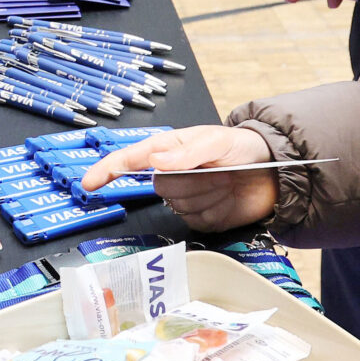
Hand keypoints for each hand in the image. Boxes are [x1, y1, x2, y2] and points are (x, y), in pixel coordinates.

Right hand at [81, 124, 277, 232]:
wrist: (271, 172)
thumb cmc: (241, 147)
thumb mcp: (216, 140)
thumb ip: (186, 152)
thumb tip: (154, 160)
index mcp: (169, 148)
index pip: (129, 159)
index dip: (106, 170)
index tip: (88, 182)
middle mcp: (172, 173)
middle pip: (161, 187)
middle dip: (188, 182)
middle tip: (214, 170)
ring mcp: (185, 196)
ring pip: (179, 205)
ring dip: (205, 195)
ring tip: (224, 182)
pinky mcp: (200, 217)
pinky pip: (196, 220)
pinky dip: (214, 211)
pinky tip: (226, 199)